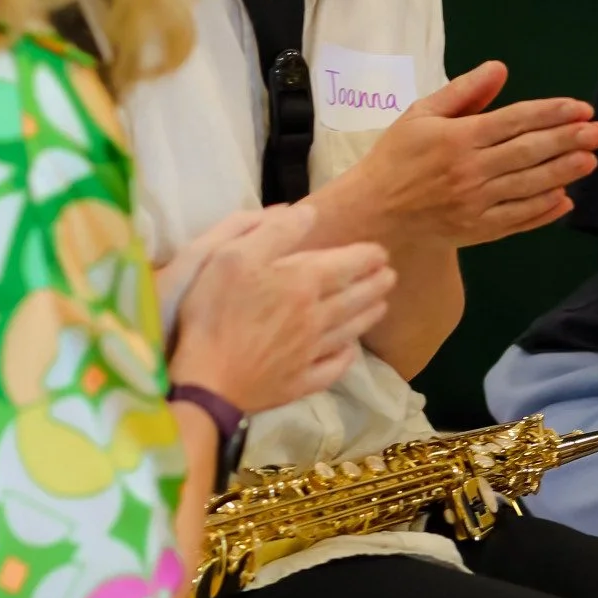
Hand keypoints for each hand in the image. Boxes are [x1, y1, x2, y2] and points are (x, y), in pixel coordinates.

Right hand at [171, 206, 393, 414]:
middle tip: (390, 276)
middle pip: (354, 298)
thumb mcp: (233, 254)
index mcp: (301, 282)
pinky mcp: (298, 383)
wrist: (207, 379)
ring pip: (348, 331)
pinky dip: (346, 358)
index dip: (366, 257)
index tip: (381, 252)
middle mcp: (315, 317)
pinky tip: (351, 351)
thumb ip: (274, 231)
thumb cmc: (212, 311)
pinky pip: (332, 369)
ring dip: (368, 316)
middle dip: (375, 285)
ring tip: (382, 306)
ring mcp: (309, 353)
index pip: (346, 264)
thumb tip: (309, 214)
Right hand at [316, 60, 597, 246]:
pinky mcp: (477, 231)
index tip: (580, 108)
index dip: (551, 114)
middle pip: (528, 152)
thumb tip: (499, 69)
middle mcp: (470, 171)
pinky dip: (543, 211)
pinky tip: (564, 200)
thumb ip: (462, 92)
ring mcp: (476, 204)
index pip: (514, 121)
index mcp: (458, 138)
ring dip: (563, 173)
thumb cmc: (397, 157)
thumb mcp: (421, 114)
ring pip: (528, 186)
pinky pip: (517, 220)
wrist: (375, 212)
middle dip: (568, 141)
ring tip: (591, 160)